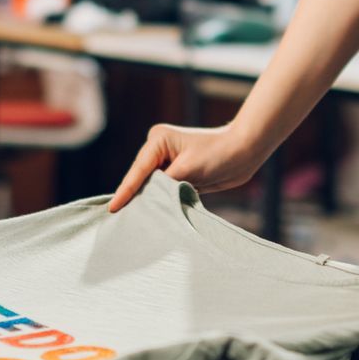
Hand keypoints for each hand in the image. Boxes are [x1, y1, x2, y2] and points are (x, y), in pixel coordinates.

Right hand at [107, 122, 266, 211]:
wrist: (245, 151)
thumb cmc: (219, 154)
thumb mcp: (189, 170)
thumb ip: (165, 185)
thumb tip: (149, 199)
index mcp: (157, 139)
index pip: (138, 171)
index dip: (126, 191)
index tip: (113, 208)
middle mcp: (158, 148)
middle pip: (140, 178)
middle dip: (134, 197)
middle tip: (118, 220)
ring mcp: (167, 159)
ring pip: (151, 185)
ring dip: (147, 200)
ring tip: (131, 220)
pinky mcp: (177, 171)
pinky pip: (163, 189)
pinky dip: (159, 200)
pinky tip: (151, 214)